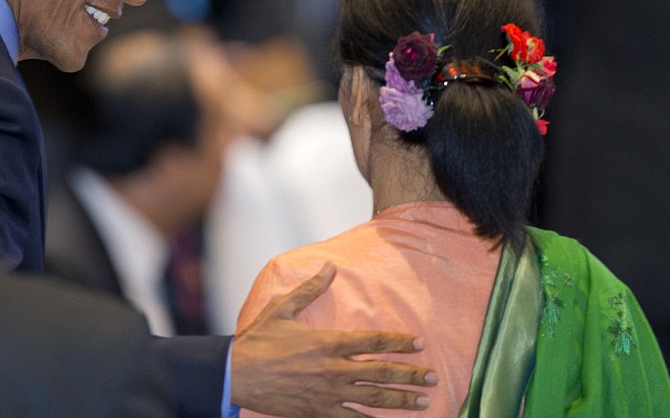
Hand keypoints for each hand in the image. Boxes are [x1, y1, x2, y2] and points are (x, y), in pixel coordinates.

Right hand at [231, 263, 437, 416]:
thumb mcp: (283, 307)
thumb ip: (311, 288)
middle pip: (381, 372)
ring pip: (372, 398)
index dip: (400, 342)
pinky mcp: (318, 411)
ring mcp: (327, 393)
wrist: (236, 375)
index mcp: (328, 342)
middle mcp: (333, 369)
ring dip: (400, 400)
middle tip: (433, 378)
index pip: (374, 341)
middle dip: (410, 375)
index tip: (420, 344)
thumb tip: (330, 266)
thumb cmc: (259, 339)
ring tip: (422, 402)